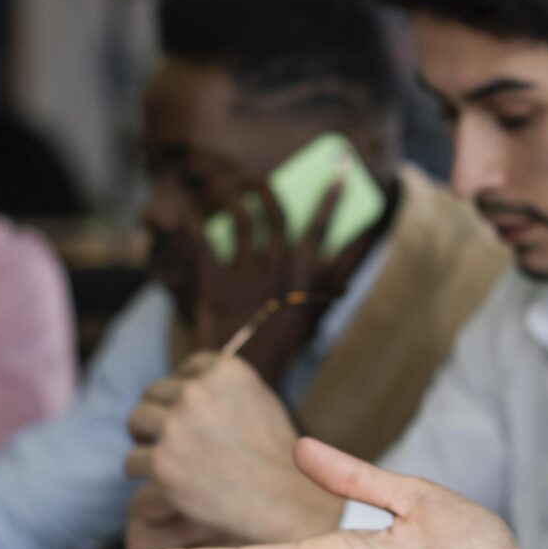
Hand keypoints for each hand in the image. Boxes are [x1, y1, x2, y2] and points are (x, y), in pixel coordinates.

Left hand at [123, 354, 339, 543]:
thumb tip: (194, 379)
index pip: (188, 369)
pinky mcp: (161, 463)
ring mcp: (176, 427)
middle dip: (159, 413)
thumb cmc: (278, 457)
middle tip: (164, 435)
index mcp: (225, 371)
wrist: (285, 501)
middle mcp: (197, 392)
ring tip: (157, 455)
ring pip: (137, 420)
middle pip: (154, 392)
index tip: (188, 410)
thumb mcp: (262, 402)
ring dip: (144, 438)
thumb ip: (227, 387)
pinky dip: (142, 470)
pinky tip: (157, 479)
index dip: (185, 390)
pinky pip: (133, 460)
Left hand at [189, 175, 353, 382]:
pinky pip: (206, 242)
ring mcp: (244, 277)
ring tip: (228, 189)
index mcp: (302, 279)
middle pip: (275, 215)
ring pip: (241, 220)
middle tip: (260, 180)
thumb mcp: (314, 311)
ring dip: (234, 198)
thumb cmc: (279, 341)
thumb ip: (331, 276)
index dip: (330, 200)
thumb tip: (351, 241)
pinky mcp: (214, 284)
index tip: (337, 175)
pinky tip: (196, 213)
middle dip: (268, 190)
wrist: (241, 373)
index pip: (320, 228)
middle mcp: (275, 273)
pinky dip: (199, 222)